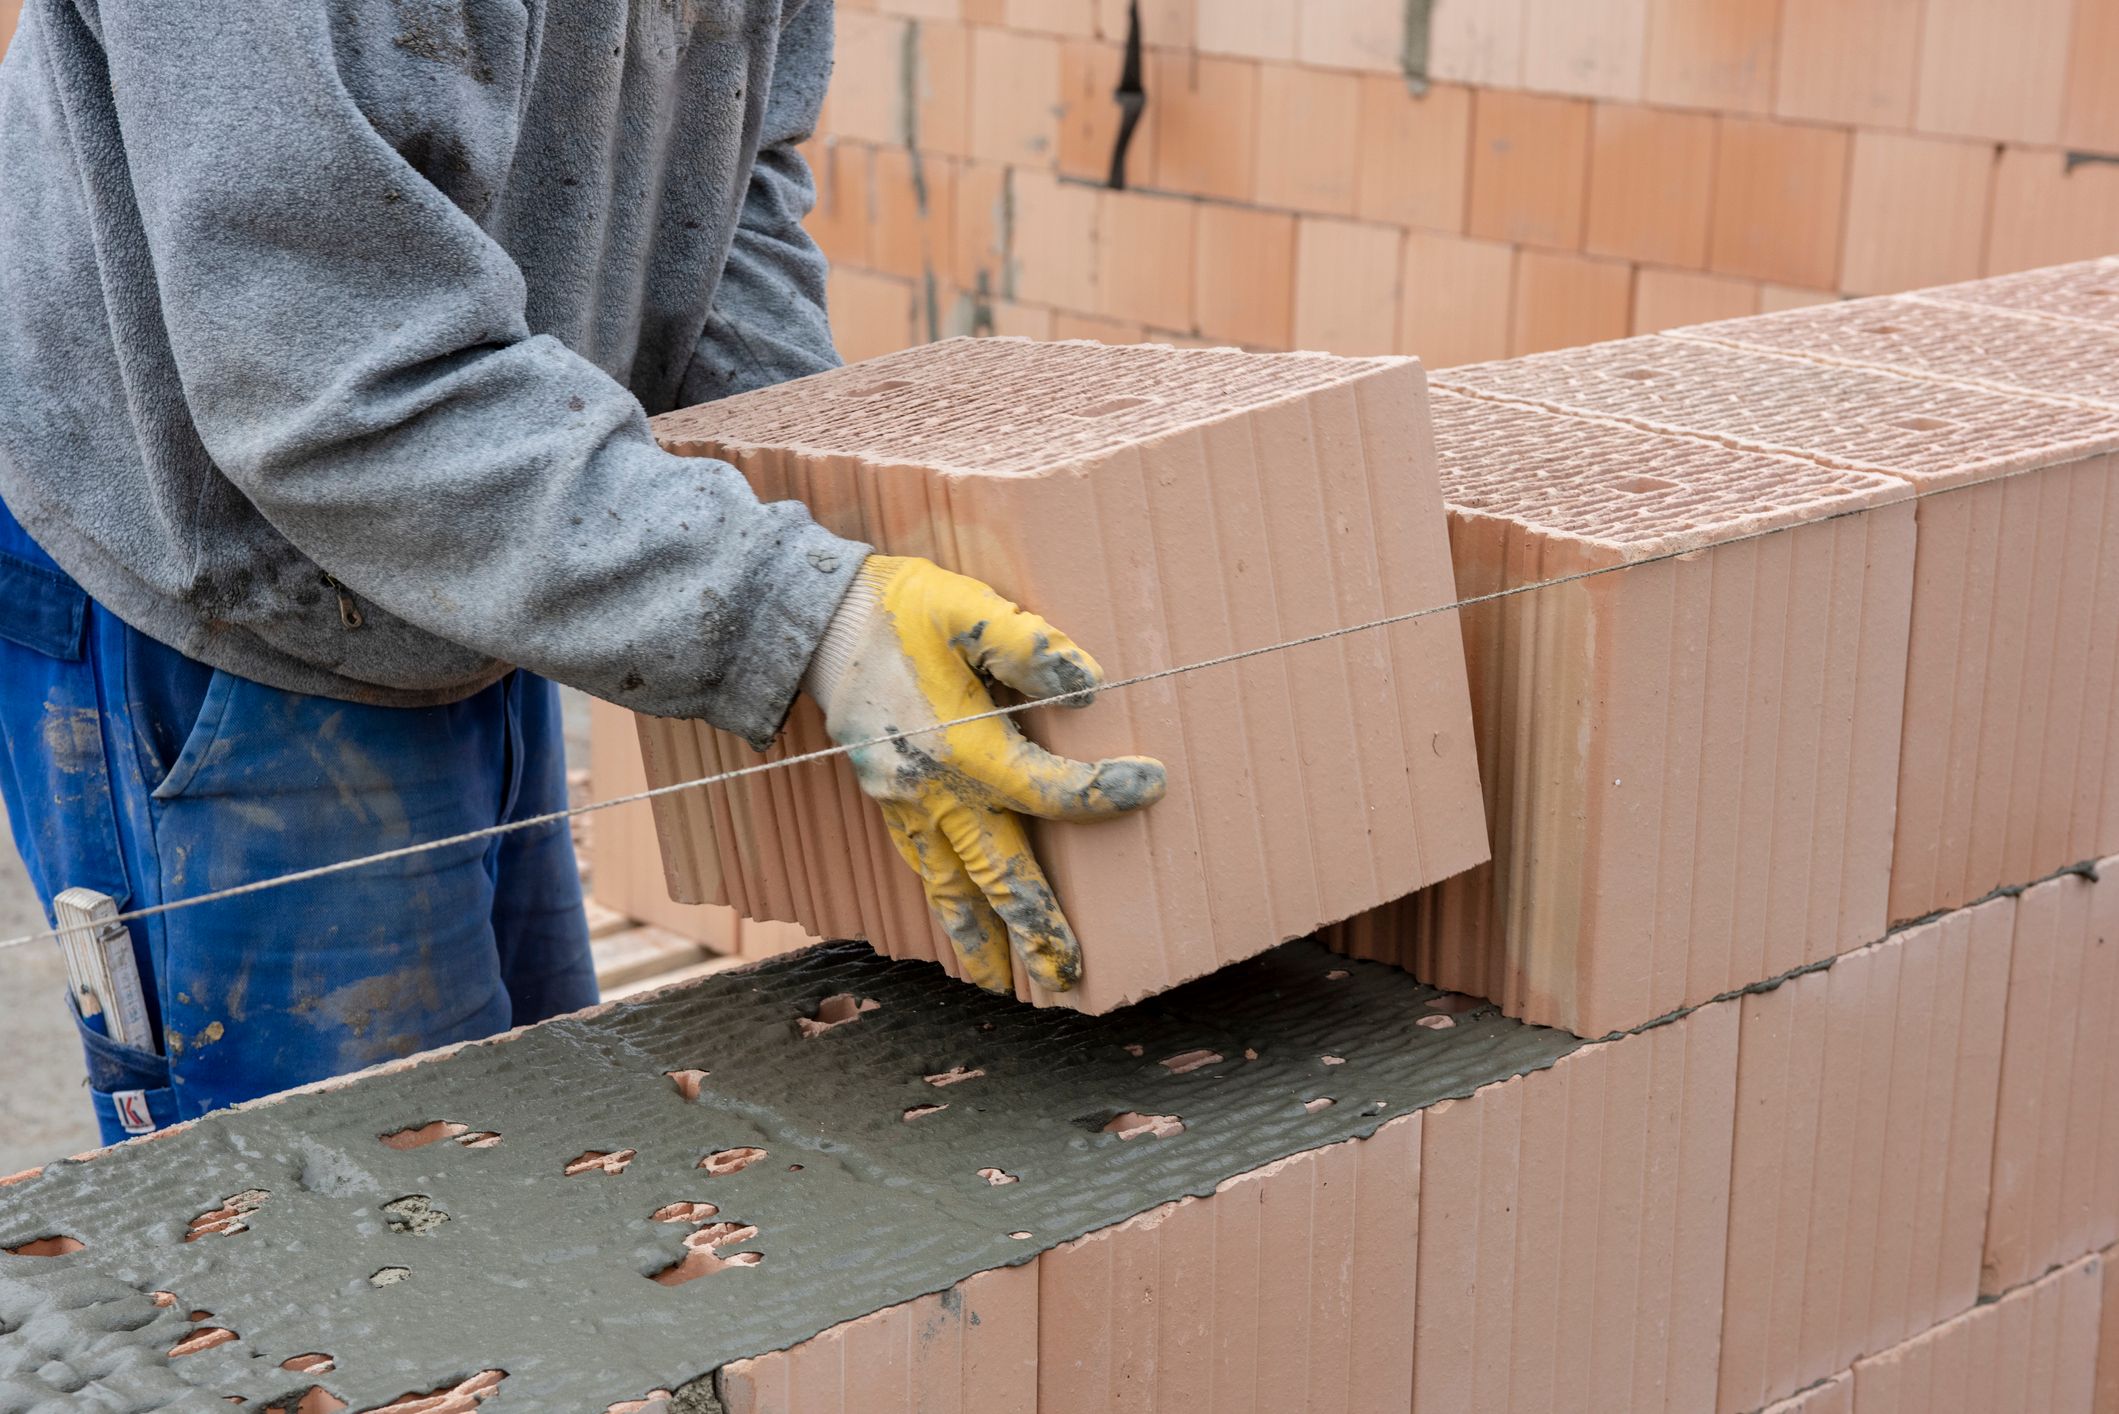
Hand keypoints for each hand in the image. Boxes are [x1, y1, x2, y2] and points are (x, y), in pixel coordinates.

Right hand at [801, 556, 1165, 993]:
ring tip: (1007, 988)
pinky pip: (922, 868)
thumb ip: (1029, 646)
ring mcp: (904, 802)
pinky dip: (946, 906)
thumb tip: (1090, 688)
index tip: (1150, 784)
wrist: (817, 620)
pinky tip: (964, 928)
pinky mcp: (887, 801)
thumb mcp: (967, 610)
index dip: (1100, 792)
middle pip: (994, 872)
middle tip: (1068, 976)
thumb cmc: (900, 609)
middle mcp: (933, 789)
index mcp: (960, 745)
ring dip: (980, 939)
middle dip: (1032, 927)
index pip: (1044, 788)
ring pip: (949, 886)